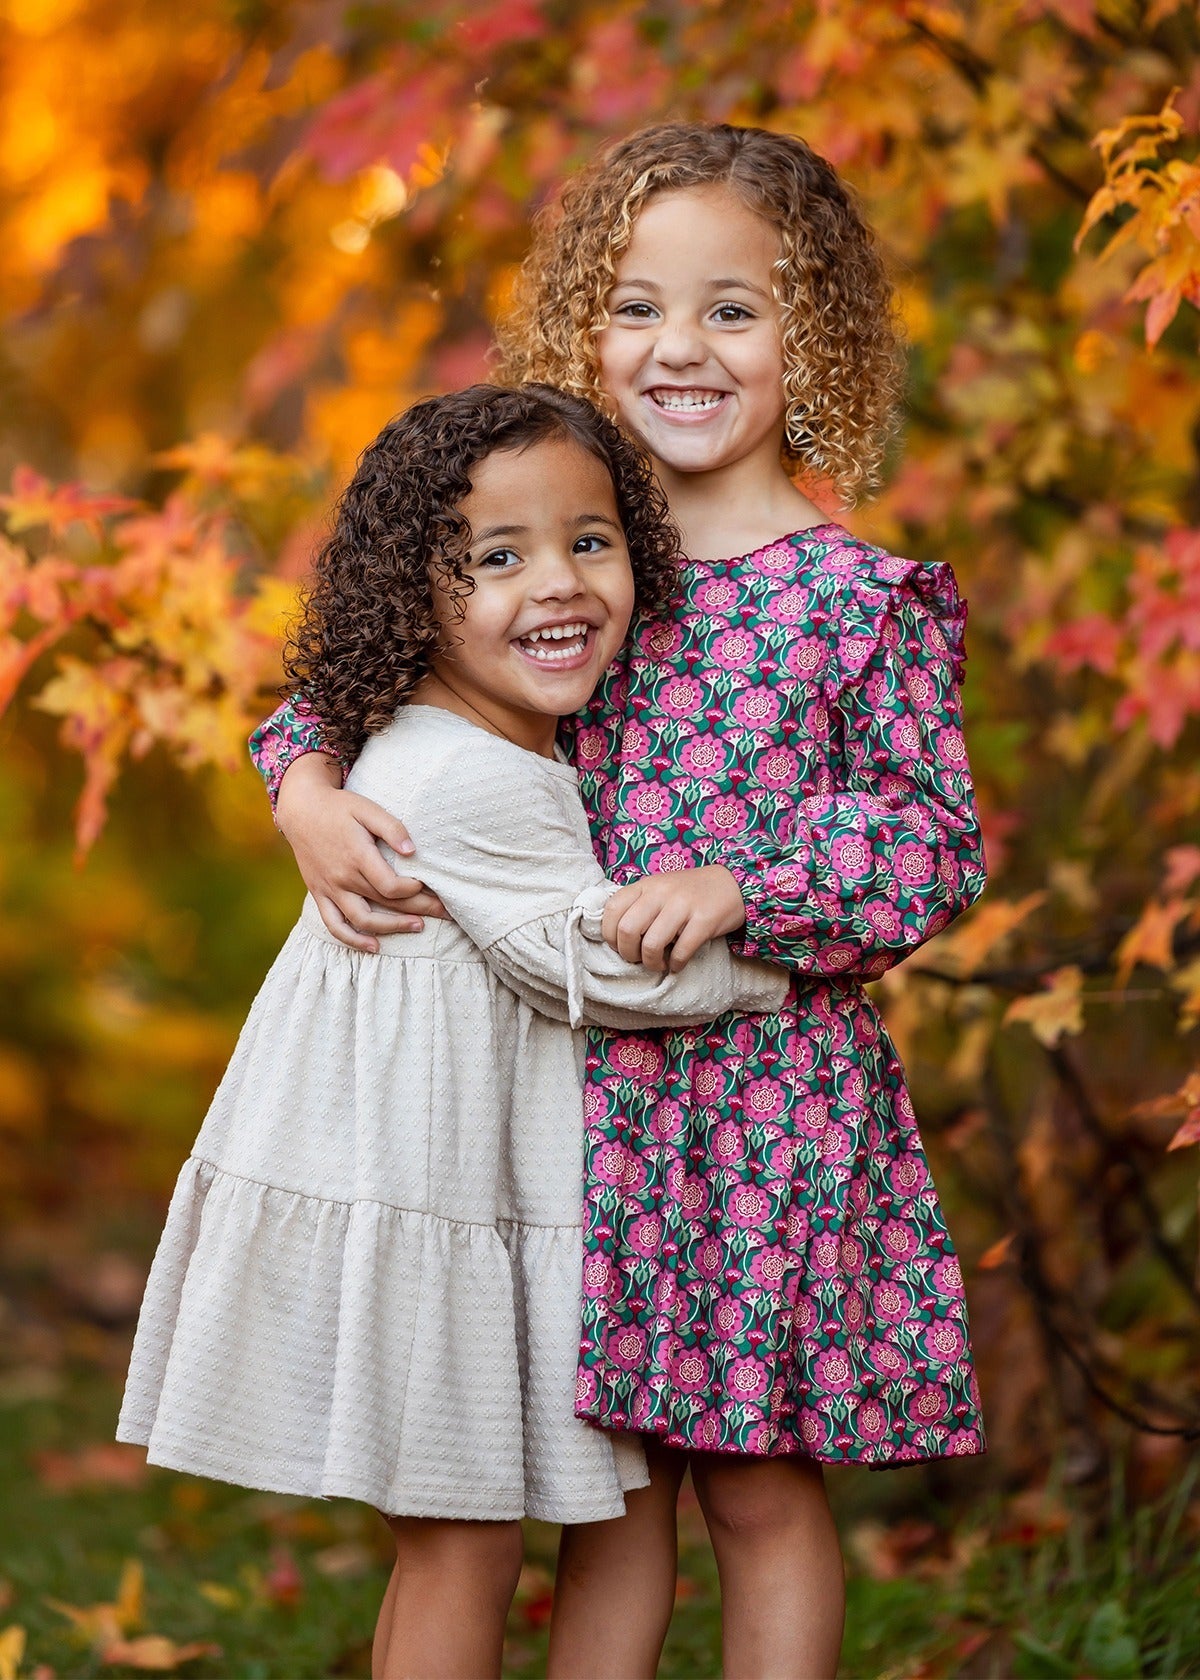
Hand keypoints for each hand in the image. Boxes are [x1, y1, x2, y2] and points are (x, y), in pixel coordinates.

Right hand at [275, 753, 445, 952]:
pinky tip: (374, 946)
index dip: (414, 889)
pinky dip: (353, 939)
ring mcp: (330, 889)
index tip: (427, 884)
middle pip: (385, 903)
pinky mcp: (320, 894)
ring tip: (419, 926)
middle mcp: (343, 877)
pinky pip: (334, 925)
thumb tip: (412, 851)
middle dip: (419, 909)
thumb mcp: (367, 808)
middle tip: (445, 912)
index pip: (391, 886)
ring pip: (363, 919)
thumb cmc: (339, 807)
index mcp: (357, 856)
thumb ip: (391, 828)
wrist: (301, 810)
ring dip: (392, 928)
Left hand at [601, 866, 745, 973]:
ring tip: (659, 963)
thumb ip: (638, 905)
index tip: (620, 946)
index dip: (609, 935)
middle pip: (627, 929)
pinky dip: (675, 964)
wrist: (732, 884)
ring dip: (652, 962)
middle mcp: (661, 892)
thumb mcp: (659, 889)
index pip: (612, 909)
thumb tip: (617, 937)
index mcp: (646, 885)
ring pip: (651, 944)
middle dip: (628, 953)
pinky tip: (677, 964)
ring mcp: (683, 905)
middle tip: (638, 959)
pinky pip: (681, 951)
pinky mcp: (704, 920)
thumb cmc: (690, 892)